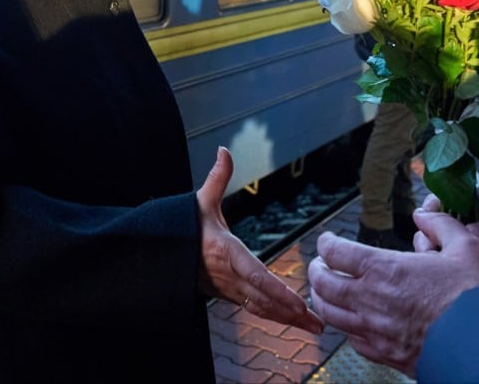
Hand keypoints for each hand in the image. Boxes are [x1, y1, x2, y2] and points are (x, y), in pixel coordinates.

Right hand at [196, 147, 322, 333]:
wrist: (160, 256)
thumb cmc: (183, 227)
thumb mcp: (199, 201)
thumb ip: (216, 178)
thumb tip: (224, 150)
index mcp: (226, 253)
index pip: (254, 275)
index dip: (276, 291)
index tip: (297, 302)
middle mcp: (229, 276)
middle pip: (264, 299)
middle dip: (291, 312)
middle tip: (318, 324)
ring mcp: (229, 289)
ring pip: (261, 308)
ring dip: (288, 319)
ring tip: (315, 327)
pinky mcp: (229, 295)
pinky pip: (255, 308)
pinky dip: (275, 316)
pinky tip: (294, 320)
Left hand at [308, 213, 478, 372]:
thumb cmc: (478, 295)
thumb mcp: (466, 245)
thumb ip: (441, 224)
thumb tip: (425, 213)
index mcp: (385, 269)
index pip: (336, 252)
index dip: (327, 243)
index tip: (328, 240)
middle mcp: (371, 301)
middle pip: (323, 284)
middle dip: (316, 271)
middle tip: (319, 265)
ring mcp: (376, 331)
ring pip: (331, 315)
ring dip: (323, 299)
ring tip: (326, 292)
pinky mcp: (387, 355)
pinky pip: (353, 341)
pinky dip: (346, 328)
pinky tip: (354, 324)